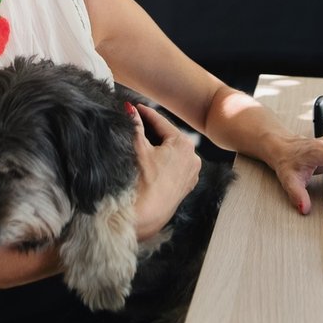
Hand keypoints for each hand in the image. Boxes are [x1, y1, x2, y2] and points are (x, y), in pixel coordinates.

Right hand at [129, 101, 201, 239]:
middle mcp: (193, 157)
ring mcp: (191, 172)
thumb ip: (135, 126)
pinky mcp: (186, 185)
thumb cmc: (144, 183)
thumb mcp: (138, 149)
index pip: (161, 122)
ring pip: (172, 151)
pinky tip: (151, 161)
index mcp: (184, 145)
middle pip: (168, 136)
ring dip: (158, 145)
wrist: (147, 214)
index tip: (136, 107)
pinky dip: (164, 160)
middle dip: (152, 130)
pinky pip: (175, 165)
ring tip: (141, 141)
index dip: (146, 113)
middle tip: (136, 122)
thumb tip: (130, 110)